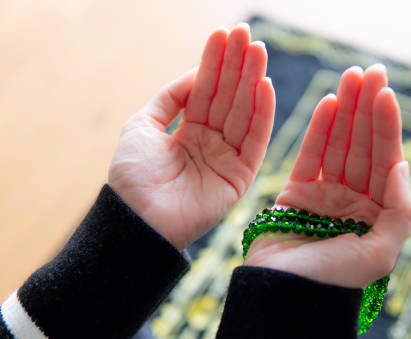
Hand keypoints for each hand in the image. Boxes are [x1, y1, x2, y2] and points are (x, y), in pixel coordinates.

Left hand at [109, 23, 274, 249]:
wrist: (135, 218)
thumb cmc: (132, 174)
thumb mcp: (143, 124)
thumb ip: (172, 97)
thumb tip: (198, 71)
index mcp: (189, 131)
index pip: (208, 91)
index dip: (216, 63)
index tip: (227, 34)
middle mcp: (212, 142)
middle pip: (229, 98)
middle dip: (238, 66)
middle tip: (248, 35)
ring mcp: (227, 159)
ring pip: (244, 114)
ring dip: (252, 82)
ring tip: (258, 51)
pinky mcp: (241, 177)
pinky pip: (255, 141)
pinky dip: (262, 115)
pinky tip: (265, 87)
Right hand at [244, 65, 410, 288]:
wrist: (283, 299)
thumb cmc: (333, 282)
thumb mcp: (380, 253)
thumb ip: (400, 210)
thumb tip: (402, 165)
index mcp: (378, 215)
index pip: (386, 162)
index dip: (386, 127)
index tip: (385, 93)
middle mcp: (354, 203)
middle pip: (363, 147)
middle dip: (367, 109)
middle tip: (369, 72)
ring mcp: (325, 197)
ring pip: (337, 146)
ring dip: (345, 111)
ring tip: (350, 77)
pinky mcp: (295, 195)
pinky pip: (309, 157)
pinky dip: (318, 131)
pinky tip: (328, 103)